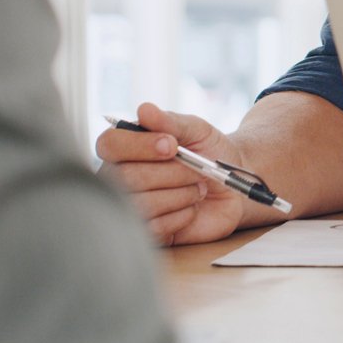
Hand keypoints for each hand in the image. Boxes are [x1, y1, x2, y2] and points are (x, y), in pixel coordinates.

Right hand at [94, 101, 253, 246]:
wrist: (233, 184)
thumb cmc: (210, 153)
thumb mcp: (197, 130)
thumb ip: (171, 121)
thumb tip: (145, 109)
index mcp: (127, 148)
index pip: (109, 144)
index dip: (139, 145)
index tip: (172, 145)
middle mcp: (120, 178)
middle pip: (126, 177)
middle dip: (171, 172)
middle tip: (198, 169)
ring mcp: (132, 206)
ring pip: (142, 203)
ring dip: (180, 194)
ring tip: (197, 188)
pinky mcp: (148, 232)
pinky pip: (155, 227)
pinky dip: (182, 215)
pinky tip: (192, 209)